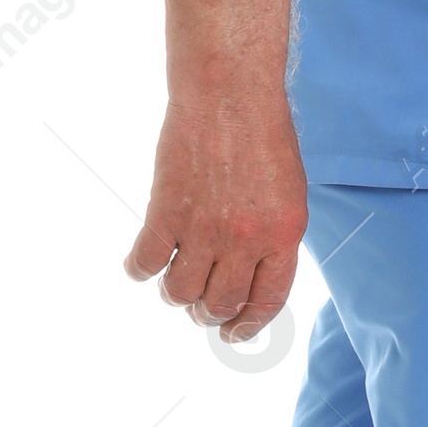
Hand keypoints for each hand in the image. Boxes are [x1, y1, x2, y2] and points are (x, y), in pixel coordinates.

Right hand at [124, 88, 307, 339]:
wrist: (229, 92)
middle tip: (199, 308)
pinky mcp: (166, 212)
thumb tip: (250, 279)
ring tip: (175, 282)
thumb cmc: (262, 134)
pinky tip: (142, 264)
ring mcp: (204, 228)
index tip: (234, 334)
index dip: (249, 325)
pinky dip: (139, 271)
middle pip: (220, 305)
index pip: (267, 301)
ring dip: (175, 296)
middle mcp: (245, 239)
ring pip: (180, 294)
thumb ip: (273, 237)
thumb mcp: (288, 192)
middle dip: (208, 315)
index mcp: (283, 235)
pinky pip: (146, 264)